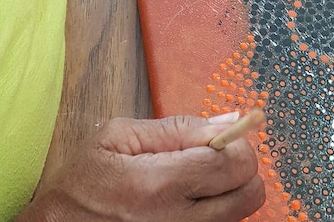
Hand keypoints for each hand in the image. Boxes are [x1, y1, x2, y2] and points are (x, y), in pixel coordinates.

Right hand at [17, 114, 264, 221]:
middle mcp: (179, 220)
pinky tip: (188, 203)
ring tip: (194, 182)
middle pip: (251, 194)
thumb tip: (229, 121)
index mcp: (159, 184)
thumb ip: (177, 128)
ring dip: (228, 192)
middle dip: (238, 169)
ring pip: (241, 214)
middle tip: (211, 159)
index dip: (235, 143)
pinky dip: (216, 212)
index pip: (235, 163)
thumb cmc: (82, 183)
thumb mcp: (116, 137)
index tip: (217, 139)